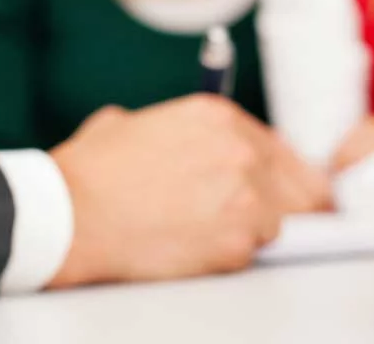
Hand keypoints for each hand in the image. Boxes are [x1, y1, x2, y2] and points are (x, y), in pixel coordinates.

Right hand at [47, 95, 328, 286]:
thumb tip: (191, 145)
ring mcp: (245, 197)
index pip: (281, 150)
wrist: (72, 213)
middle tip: (262, 222)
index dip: (280, 175)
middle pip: (301, 188)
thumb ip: (182, 131)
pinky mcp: (236, 242)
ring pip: (277, 224)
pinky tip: (192, 249)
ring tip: (208, 234)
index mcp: (220, 117)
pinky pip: (250, 254)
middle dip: (285, 206)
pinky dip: (227, 257)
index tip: (279, 191)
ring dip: (251, 232)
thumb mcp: (138, 122)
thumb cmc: (93, 171)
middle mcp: (242, 151)